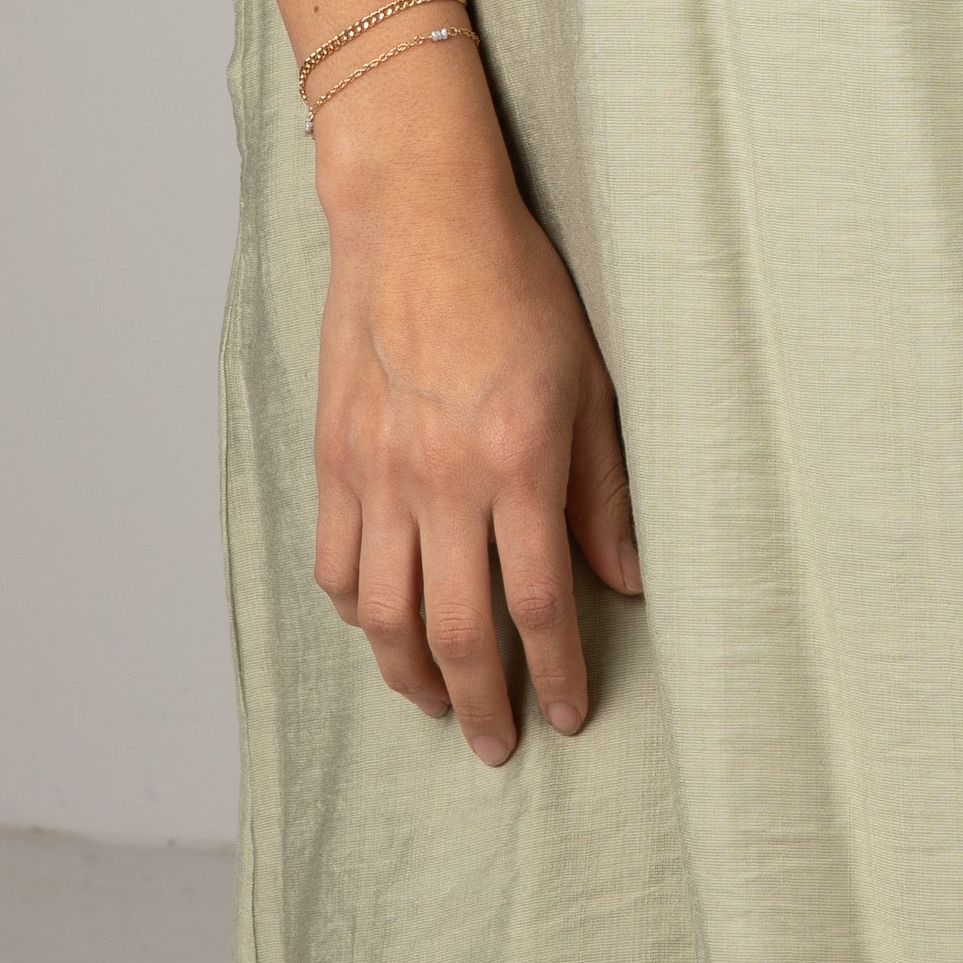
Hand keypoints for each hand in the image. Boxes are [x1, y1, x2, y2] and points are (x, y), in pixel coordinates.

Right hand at [309, 55, 643, 762]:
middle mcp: (441, 480)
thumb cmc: (516, 285)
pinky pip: (336, 564)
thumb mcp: (588, 380)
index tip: (568, 714)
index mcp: (517, 460)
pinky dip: (358, 612)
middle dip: (483, 704)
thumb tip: (628, 578)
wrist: (418, 217)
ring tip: (440, 702)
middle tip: (500, 744)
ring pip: (385, 615)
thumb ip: (603, 489)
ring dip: (412, 676)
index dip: (556, 672)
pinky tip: (382, 625)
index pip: (540, 603)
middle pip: (458, 632)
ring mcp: (378, 473)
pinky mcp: (334, 458)